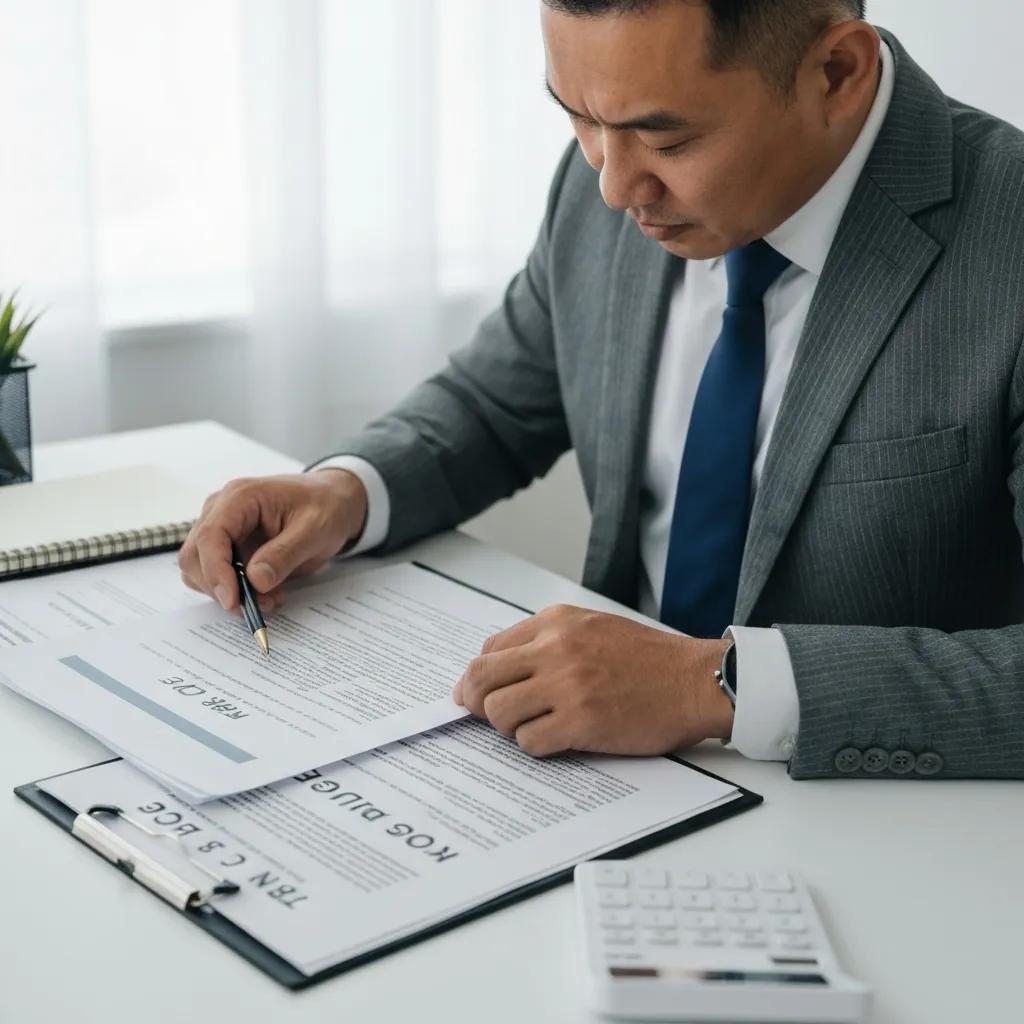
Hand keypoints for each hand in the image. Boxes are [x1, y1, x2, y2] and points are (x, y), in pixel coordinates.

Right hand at [177, 469, 367, 612]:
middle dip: (222, 588)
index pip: (210, 536)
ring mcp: (221, 529)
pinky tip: (267, 593)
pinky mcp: (227, 547)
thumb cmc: (324, 507)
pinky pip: (218, 577)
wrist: (331, 503)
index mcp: (240, 497)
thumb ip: (284, 554)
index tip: (233, 601)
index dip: (216, 572)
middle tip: (259, 605)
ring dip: (229, 593)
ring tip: (271, 598)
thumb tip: (255, 581)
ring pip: (200, 571)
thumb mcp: (314, 529)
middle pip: (195, 557)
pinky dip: (236, 593)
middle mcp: (221, 510)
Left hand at [452, 605, 733, 756]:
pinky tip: (555, 740)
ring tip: (531, 728)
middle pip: (481, 677)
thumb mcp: (593, 627)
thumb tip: (503, 667)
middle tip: (484, 716)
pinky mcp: (581, 721)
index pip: (491, 649)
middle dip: (474, 701)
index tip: (480, 692)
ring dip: (507, 727)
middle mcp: (555, 648)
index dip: (480, 676)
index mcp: (556, 622)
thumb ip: (549, 640)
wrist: (694, 681)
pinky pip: (529, 740)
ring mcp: (567, 685)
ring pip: (498, 712)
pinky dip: (534, 745)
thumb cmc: (650, 659)